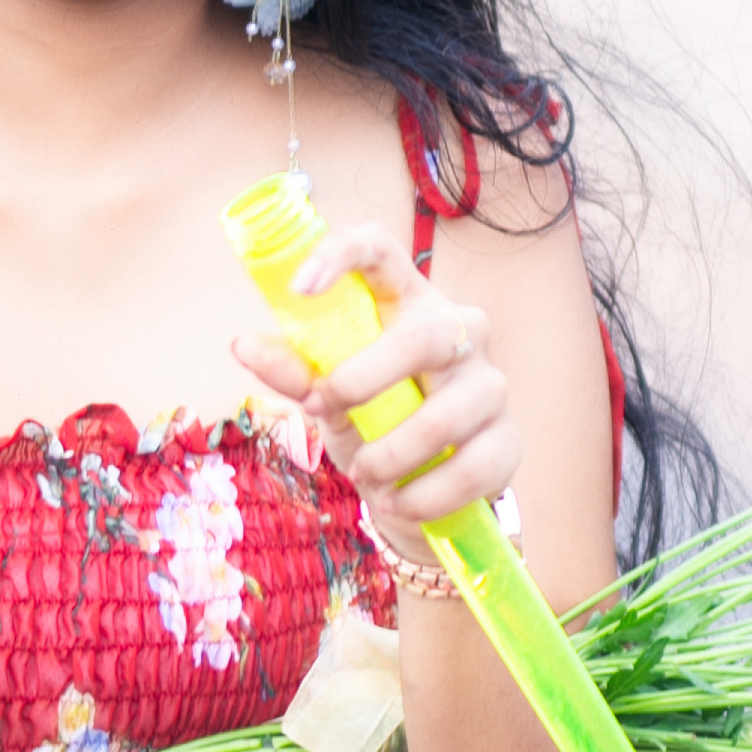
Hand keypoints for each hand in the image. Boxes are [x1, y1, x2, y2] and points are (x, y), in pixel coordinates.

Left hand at [230, 228, 518, 573]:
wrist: (423, 494)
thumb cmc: (373, 425)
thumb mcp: (328, 397)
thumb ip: (294, 371)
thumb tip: (242, 343)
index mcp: (408, 303)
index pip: (381, 250)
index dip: (340, 255)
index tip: (298, 289)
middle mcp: (460, 331)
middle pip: (426, 335)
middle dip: (364, 379)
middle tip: (323, 410)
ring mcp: (490, 385)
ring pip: (444, 416)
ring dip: (389, 455)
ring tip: (364, 473)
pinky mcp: (508, 440)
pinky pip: (468, 469)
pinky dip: (422, 494)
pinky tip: (397, 501)